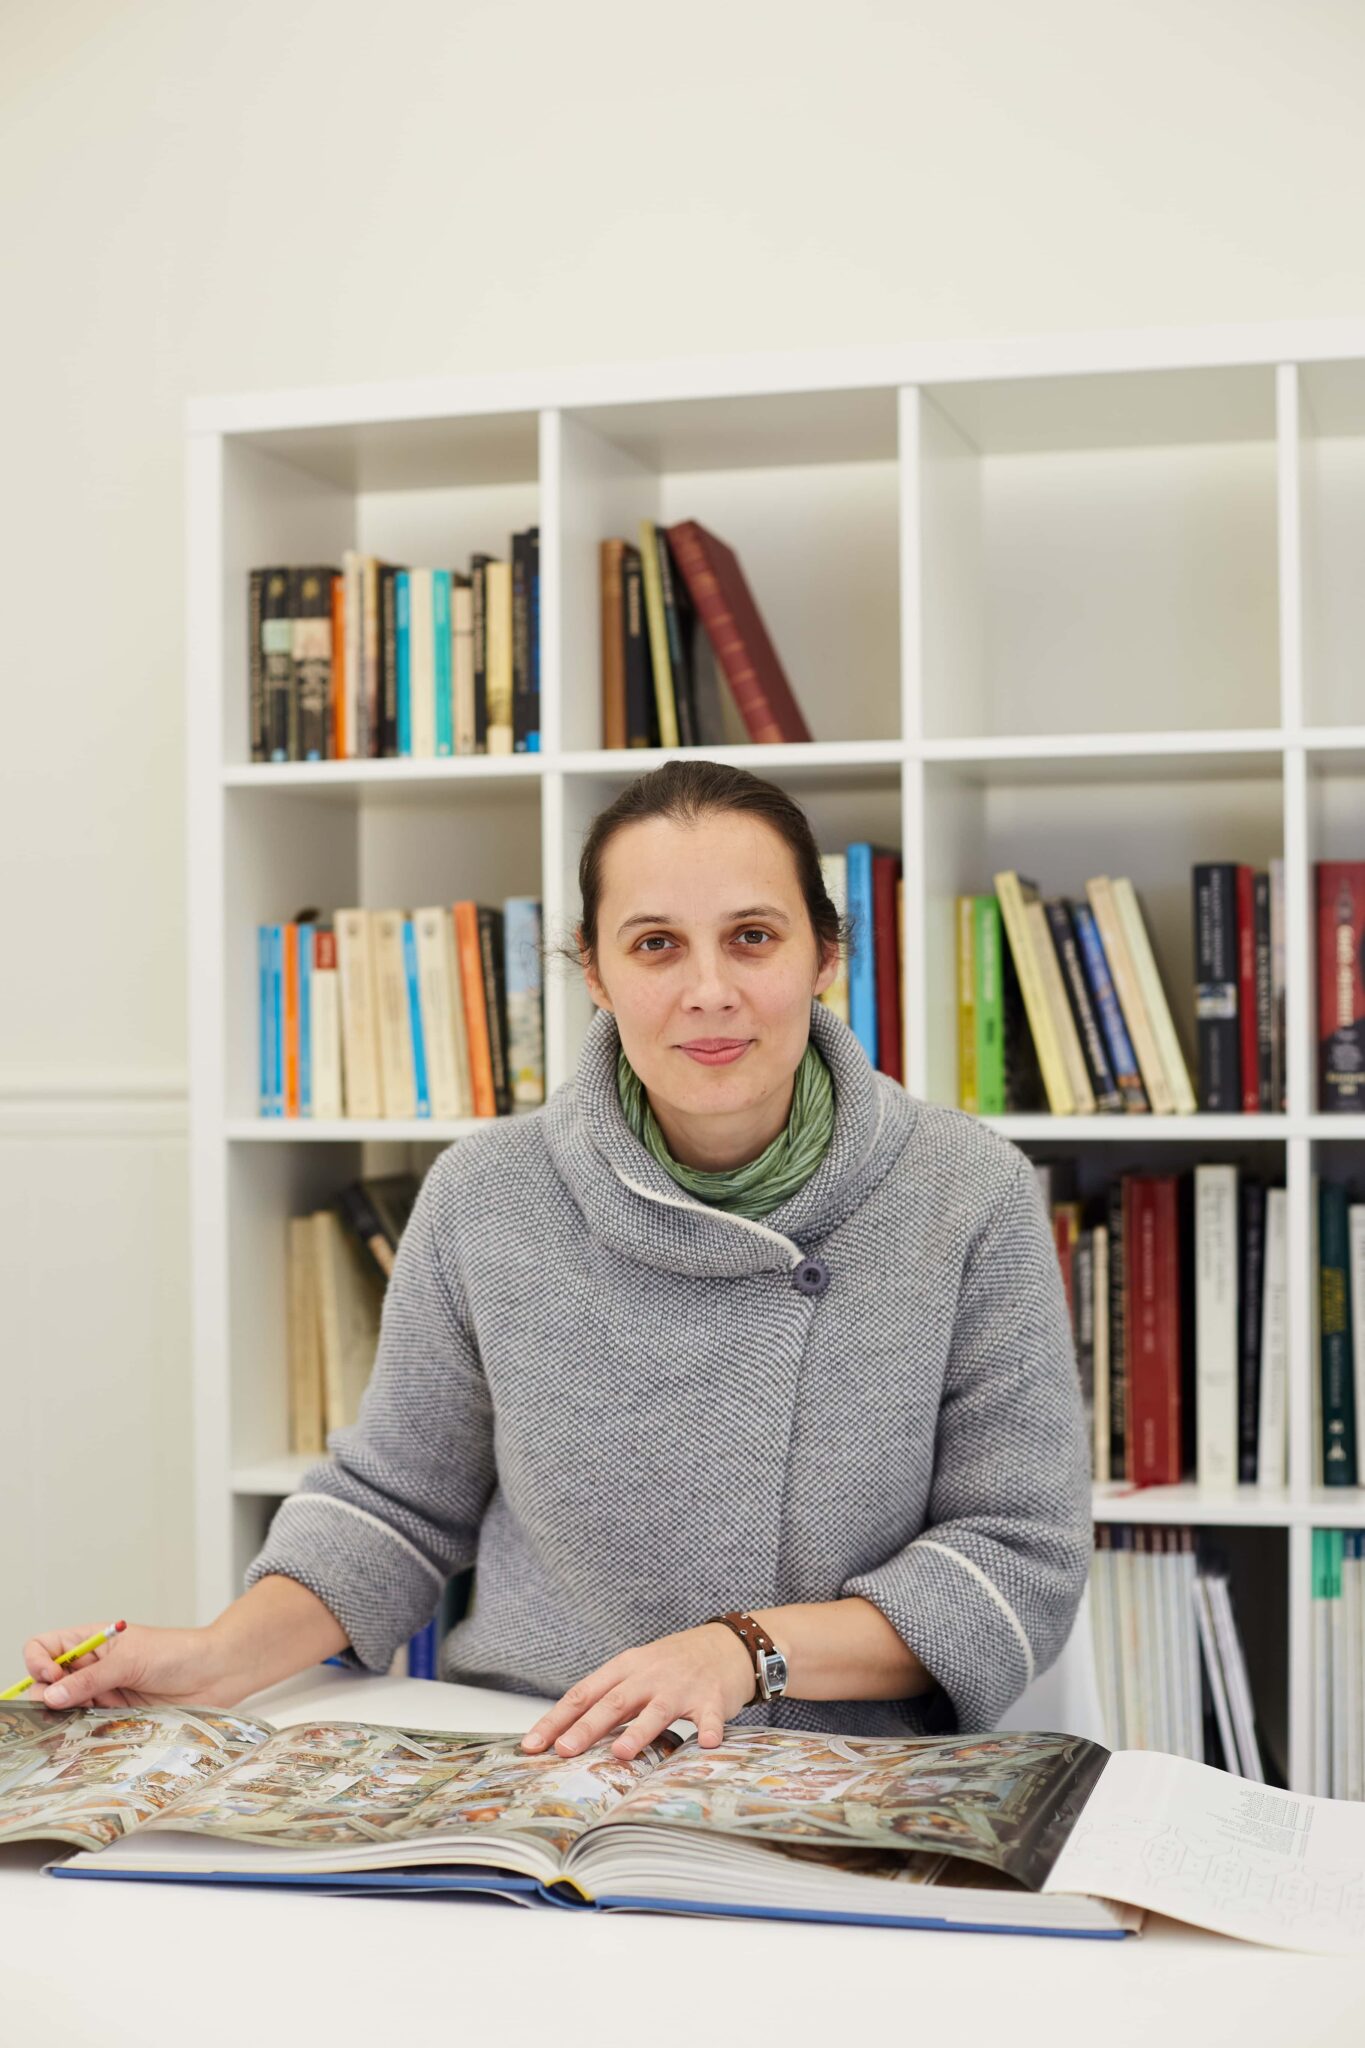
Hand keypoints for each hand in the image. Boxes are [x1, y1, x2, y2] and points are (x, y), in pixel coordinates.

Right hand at [19, 1623, 240, 1711]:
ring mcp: (103, 1692)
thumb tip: (50, 1695)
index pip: (45, 1648)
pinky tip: (90, 1734)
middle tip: (61, 1706)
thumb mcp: (130, 1658)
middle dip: (46, 1694)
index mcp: (91, 1641)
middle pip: (47, 1682)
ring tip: (80, 1720)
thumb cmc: (177, 1652)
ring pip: (65, 1707)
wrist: (214, 1674)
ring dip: (65, 1715)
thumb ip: (90, 1678)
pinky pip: (87, 1726)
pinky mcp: (115, 1716)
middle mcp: (92, 1667)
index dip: (39, 1662)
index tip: (51, 1676)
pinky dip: (83, 1731)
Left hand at [520, 1622, 758, 1761]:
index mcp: (624, 1668)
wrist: (725, 1644)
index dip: (557, 1719)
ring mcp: (681, 1686)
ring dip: (638, 1731)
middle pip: (613, 1702)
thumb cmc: (671, 1665)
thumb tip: (565, 1734)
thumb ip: (607, 1699)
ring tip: (621, 1753)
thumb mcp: (636, 1672)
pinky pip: (709, 1716)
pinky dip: (708, 1729)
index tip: (532, 1744)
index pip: (583, 1693)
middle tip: (563, 1751)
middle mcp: (649, 1675)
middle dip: (586, 1727)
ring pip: (655, 1710)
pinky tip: (705, 1744)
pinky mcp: (712, 1697)